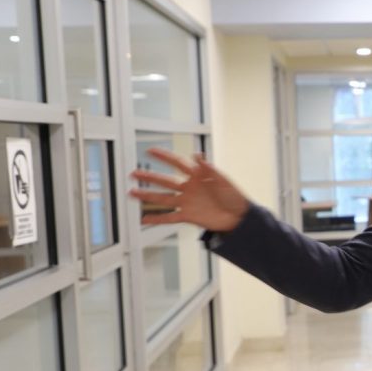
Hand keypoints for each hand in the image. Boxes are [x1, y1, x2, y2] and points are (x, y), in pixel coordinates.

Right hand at [128, 148, 249, 231]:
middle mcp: (189, 188)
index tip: (150, 151)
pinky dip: (157, 219)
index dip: (164, 157)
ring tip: (132, 193)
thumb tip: (198, 155)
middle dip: (149, 177)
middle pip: (165, 181)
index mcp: (198, 176)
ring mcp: (187, 202)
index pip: (177, 163)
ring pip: (163, 198)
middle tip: (134, 173)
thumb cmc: (234, 197)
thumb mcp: (223, 180)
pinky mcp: (189, 215)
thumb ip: (209, 169)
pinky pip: (170, 217)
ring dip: (148, 196)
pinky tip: (145, 219)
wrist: (239, 217)